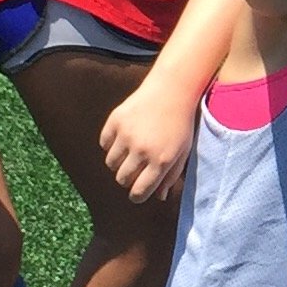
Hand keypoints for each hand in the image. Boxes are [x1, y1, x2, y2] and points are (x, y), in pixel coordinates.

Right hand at [100, 80, 195, 203]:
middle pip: (122, 179)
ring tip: (130, 152)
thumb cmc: (180, 123)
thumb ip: (171, 176)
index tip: (137, 192)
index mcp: (161, 161)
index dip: (137, 196)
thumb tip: (159, 197)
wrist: (172, 90)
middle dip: (128, 179)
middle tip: (135, 169)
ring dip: (119, 162)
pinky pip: (104, 144)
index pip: (139, 192)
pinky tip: (123, 137)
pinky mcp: (115, 121)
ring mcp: (126, 135)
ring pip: (111, 164)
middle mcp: (142, 150)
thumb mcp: (182, 152)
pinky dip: (111, 145)